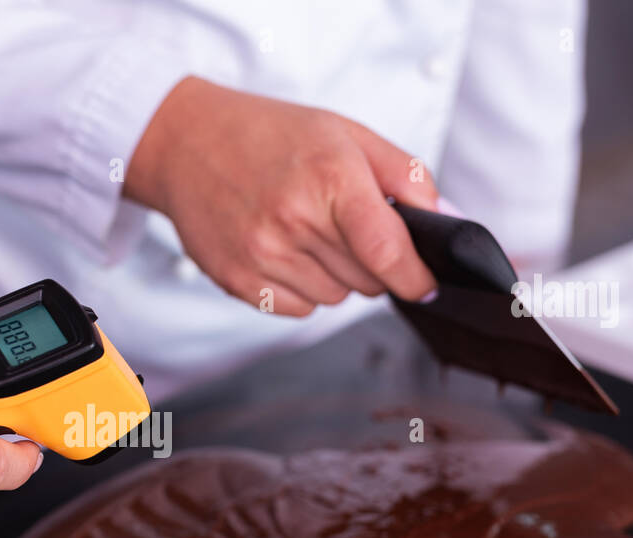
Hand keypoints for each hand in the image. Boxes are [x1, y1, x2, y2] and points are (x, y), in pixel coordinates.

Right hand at [125, 77, 439, 315]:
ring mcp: (262, 254)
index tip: (426, 285)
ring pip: (335, 299)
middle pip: (367, 281)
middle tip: (347, 229)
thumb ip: (404, 175)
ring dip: (336, 277)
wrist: (187, 143)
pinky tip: (284, 252)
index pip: (388, 252)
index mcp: (330, 178)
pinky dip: (303, 289)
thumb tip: (445, 222)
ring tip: (309, 235)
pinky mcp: (237, 279)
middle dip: (372, 264)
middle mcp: (294, 220)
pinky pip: (299, 309)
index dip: (416, 277)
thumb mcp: (346, 133)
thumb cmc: (270, 135)